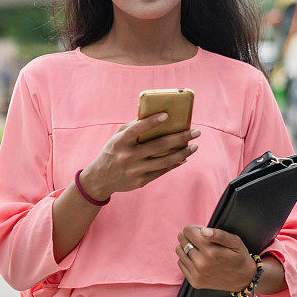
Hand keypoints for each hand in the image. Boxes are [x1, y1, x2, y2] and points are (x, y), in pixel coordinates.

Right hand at [79, 113, 200, 199]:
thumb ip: (133, 126)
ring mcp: (135, 170)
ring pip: (165, 161)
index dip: (152, 121)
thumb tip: (155, 116)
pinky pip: (162, 171)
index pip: (137, 129)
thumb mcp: (117, 137)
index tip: (167, 115)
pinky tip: (184, 157)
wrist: (99, 179)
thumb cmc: (112, 151)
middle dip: (181, 137)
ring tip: (195, 146)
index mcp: (120, 142)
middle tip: (196, 132)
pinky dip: (175, 163)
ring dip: (183, 153)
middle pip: (159, 145)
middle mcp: (128, 156)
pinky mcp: (141, 181)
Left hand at [175, 225, 256, 291]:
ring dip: (186, 246)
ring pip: (179, 251)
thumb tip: (203, 231)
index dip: (195, 228)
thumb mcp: (235, 242)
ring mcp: (197, 274)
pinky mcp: (194, 281)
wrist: (243, 279)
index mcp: (211, 251)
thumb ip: (219, 234)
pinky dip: (186, 258)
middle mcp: (201, 263)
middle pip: (182, 240)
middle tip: (200, 239)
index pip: (188, 231)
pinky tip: (197, 258)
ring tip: (198, 248)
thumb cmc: (239, 257)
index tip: (202, 231)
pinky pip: (181, 263)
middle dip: (189, 236)